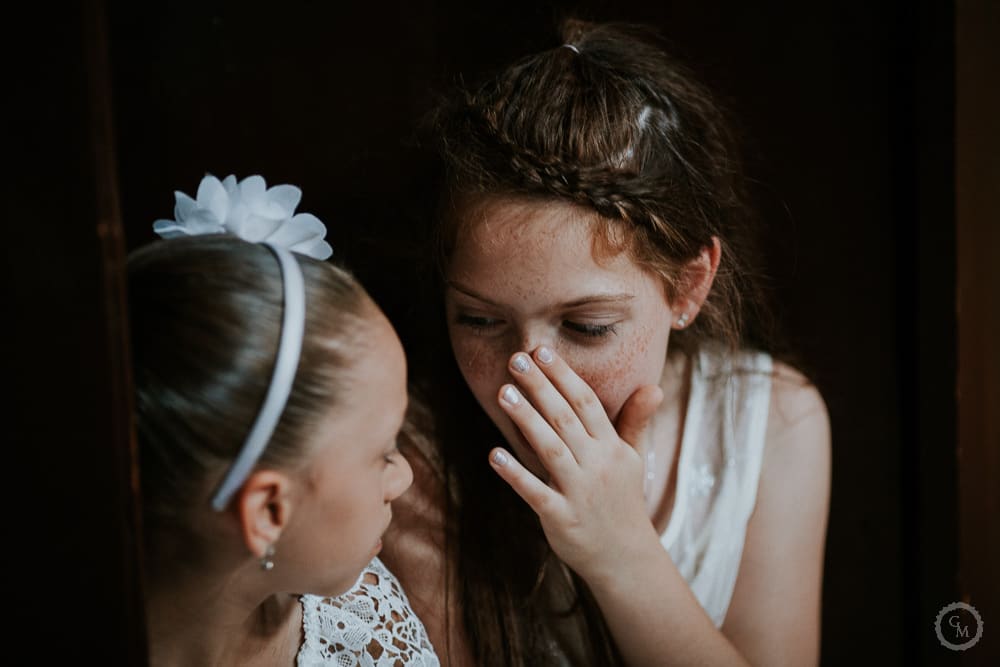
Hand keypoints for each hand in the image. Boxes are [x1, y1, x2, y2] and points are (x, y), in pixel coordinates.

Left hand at [489, 346, 663, 580]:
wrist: (625, 557)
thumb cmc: (622, 500)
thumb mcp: (633, 459)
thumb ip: (635, 420)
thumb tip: (654, 386)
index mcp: (611, 447)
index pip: (586, 403)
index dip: (564, 376)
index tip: (542, 351)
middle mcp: (596, 465)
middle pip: (565, 419)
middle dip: (540, 387)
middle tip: (516, 358)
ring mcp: (579, 492)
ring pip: (550, 449)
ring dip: (526, 420)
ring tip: (504, 392)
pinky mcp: (561, 517)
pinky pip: (536, 492)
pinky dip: (515, 474)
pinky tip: (495, 455)